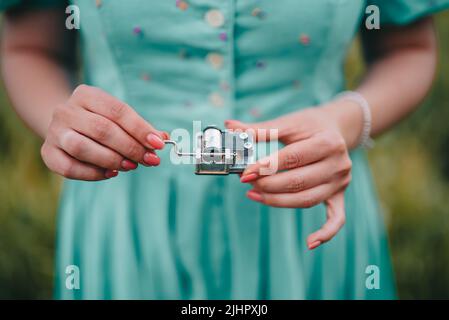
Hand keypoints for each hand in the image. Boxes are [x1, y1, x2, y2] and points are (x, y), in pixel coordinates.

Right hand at [41, 85, 166, 180]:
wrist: (65, 126)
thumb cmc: (100, 121)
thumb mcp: (118, 117)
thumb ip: (140, 128)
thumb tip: (163, 139)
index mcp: (86, 94)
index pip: (118, 111)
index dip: (140, 129)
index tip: (158, 144)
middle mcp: (66, 110)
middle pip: (103, 130)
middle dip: (131, 148)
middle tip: (150, 160)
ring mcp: (54, 132)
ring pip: (83, 148)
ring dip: (113, 160)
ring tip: (131, 166)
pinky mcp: (48, 153)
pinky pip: (71, 168)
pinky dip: (94, 174)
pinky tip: (112, 173)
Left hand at [225, 102, 360, 249]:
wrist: (336, 129)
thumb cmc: (309, 126)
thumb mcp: (288, 123)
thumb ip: (259, 129)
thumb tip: (230, 126)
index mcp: (328, 142)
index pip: (292, 158)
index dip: (266, 167)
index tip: (245, 172)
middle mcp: (339, 164)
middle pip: (299, 182)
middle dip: (268, 185)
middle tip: (247, 182)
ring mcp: (340, 182)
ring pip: (307, 200)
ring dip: (278, 201)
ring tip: (254, 195)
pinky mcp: (339, 195)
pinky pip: (336, 219)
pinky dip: (325, 233)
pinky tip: (309, 243)